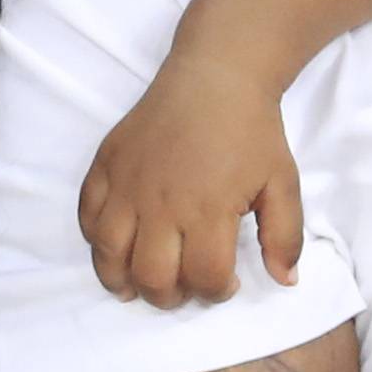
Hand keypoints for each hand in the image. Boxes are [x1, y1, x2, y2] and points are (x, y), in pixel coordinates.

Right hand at [80, 62, 299, 305]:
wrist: (217, 75)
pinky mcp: (106, 165)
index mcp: (208, 210)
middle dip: (169, 297)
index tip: (226, 283)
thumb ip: (285, 236)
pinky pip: (86, 216)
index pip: (204, 277)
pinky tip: (116, 245)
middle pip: (152, 277)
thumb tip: (285, 281)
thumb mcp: (283, 182)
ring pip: (109, 255)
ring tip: (138, 283)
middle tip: (184, 287)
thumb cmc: (252, 131)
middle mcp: (161, 204)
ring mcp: (127, 185)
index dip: (217, 293)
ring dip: (123, 280)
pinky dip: (95, 240)